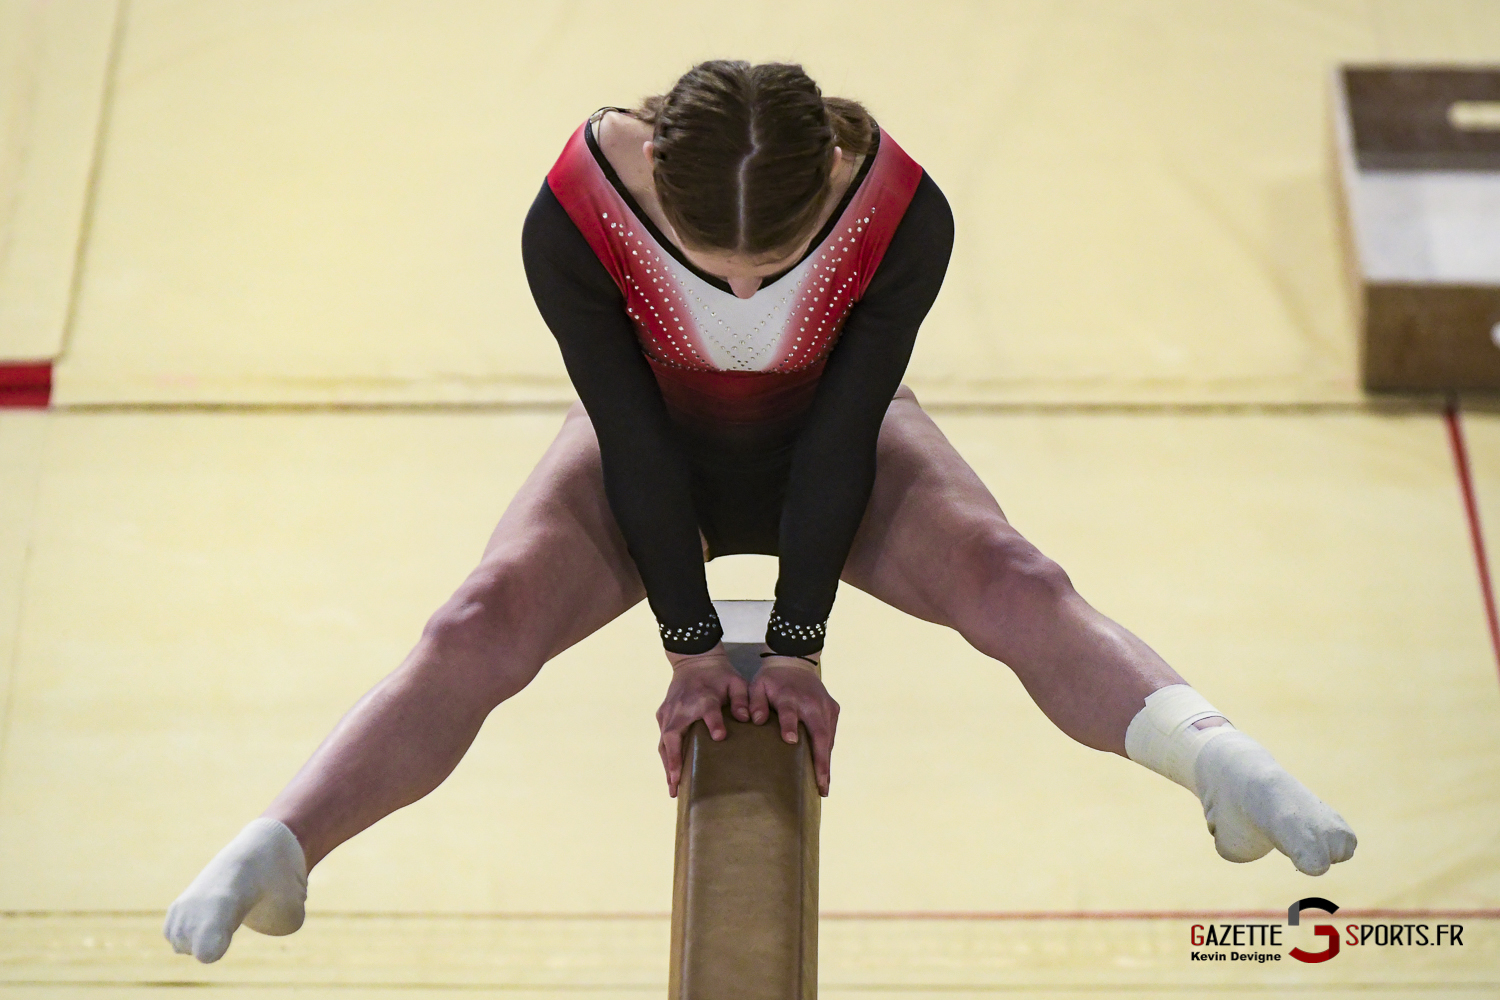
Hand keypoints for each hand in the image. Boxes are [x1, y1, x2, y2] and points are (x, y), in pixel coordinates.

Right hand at [656, 646, 749, 796]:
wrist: (693, 661)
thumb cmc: (717, 675)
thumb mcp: (735, 681)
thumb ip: (742, 698)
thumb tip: (747, 717)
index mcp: (702, 697)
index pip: (708, 711)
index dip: (714, 722)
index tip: (720, 737)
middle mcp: (681, 707)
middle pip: (672, 736)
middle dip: (674, 761)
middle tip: (677, 785)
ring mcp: (668, 712)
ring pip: (663, 742)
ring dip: (667, 765)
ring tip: (672, 788)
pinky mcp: (663, 715)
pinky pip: (662, 740)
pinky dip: (666, 757)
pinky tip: (671, 774)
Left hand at [751, 656, 839, 796]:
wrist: (794, 662)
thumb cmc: (772, 680)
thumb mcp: (758, 686)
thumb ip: (755, 702)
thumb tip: (755, 720)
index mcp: (790, 696)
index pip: (790, 713)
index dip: (789, 725)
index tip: (790, 741)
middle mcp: (812, 703)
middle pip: (819, 733)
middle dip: (821, 761)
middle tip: (821, 786)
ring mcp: (825, 706)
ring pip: (828, 737)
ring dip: (826, 761)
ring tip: (824, 786)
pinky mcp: (833, 708)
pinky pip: (830, 733)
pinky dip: (827, 751)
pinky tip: (824, 770)